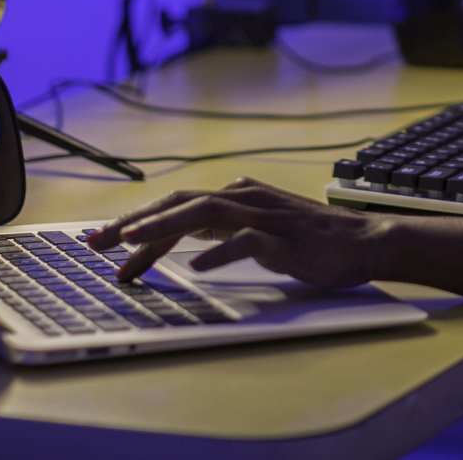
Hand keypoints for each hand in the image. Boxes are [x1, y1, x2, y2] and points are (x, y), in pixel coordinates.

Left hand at [85, 177, 386, 287]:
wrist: (364, 241)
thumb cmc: (310, 241)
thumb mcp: (256, 230)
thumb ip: (220, 228)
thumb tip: (176, 238)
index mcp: (237, 195)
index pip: (177, 203)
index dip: (137, 221)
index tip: (102, 241)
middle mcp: (246, 197)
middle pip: (180, 202)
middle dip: (135, 222)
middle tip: (97, 244)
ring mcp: (266, 215)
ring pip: (205, 213)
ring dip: (164, 229)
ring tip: (132, 246)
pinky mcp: (286, 238)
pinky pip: (246, 242)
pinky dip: (219, 252)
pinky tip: (196, 268)